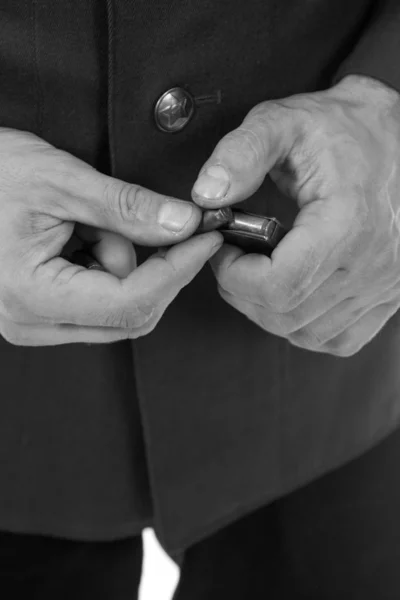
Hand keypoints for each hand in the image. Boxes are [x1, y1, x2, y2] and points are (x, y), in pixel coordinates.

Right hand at [0, 129, 221, 345]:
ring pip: (118, 309)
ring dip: (118, 261)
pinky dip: (103, 267)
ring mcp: (33, 323)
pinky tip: (75, 238)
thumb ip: (127, 207)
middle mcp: (30, 322)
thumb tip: (183, 224)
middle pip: (130, 313)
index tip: (204, 239)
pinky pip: (98, 303)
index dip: (178, 269)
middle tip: (138, 218)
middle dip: (146, 264)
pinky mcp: (40, 315)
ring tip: (82, 222)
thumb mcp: (61, 179)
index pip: (130, 301)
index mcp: (30, 294)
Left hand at [191, 75, 399, 356]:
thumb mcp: (287, 122)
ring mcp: (385, 284)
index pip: (278, 286)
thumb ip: (242, 154)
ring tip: (261, 270)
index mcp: (347, 223)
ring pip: (308, 332)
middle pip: (287, 315)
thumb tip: (206, 195)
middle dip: (243, 292)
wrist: (398, 136)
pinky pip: (339, 338)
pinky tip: (295, 293)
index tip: (223, 248)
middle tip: (234, 258)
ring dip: (269, 310)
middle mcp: (372, 263)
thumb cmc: (345, 128)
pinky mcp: (389, 295)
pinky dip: (305, 326)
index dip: (234, 276)